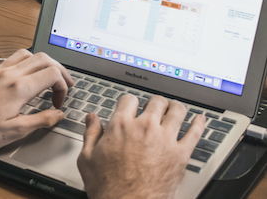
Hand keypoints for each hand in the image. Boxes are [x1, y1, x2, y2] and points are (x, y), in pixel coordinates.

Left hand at [0, 50, 73, 155]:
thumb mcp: (14, 132)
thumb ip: (40, 120)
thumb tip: (58, 115)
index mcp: (18, 88)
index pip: (52, 74)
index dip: (63, 86)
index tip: (59, 103)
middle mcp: (8, 74)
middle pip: (43, 58)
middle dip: (59, 70)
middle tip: (65, 85)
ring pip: (27, 54)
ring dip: (42, 63)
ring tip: (48, 78)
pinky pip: (12, 58)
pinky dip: (26, 63)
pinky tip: (26, 77)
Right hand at [77, 94, 205, 198]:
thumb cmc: (109, 187)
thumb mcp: (87, 158)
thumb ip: (90, 134)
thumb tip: (92, 119)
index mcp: (120, 126)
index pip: (129, 99)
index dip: (128, 102)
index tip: (129, 106)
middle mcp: (145, 128)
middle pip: (155, 102)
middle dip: (153, 102)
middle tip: (153, 107)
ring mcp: (165, 140)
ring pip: (177, 111)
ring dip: (175, 107)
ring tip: (174, 108)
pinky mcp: (181, 154)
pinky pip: (195, 133)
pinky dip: (199, 123)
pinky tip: (199, 119)